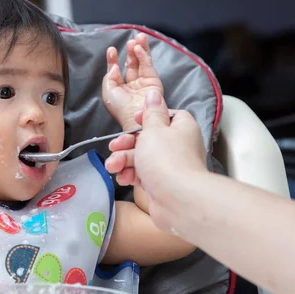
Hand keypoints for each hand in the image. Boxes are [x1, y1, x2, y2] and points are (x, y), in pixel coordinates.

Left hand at [102, 33, 163, 129]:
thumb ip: (109, 77)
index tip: (112, 50)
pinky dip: (144, 56)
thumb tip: (115, 67)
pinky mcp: (154, 81)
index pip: (117, 70)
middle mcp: (132, 84)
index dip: (114, 60)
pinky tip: (139, 49)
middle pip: (132, 63)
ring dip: (140, 49)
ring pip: (142, 62)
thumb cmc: (120, 109)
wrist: (135, 117)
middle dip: (130, 51)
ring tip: (137, 39)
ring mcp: (144, 82)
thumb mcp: (108, 93)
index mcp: (120, 88)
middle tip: (131, 40)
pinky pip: (148, 65)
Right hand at [105, 90, 205, 227]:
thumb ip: (151, 112)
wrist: (177, 199)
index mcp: (182, 127)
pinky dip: (130, 175)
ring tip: (112, 166)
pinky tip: (122, 178)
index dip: (146, 118)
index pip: (165, 116)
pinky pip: (142, 174)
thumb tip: (154, 94)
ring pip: (142, 158)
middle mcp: (178, 145)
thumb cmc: (165, 158)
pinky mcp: (161, 184)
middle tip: (114, 147)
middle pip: (148, 138)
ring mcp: (170, 166)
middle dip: (126, 144)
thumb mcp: (154, 129)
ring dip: (123, 161)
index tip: (133, 121)